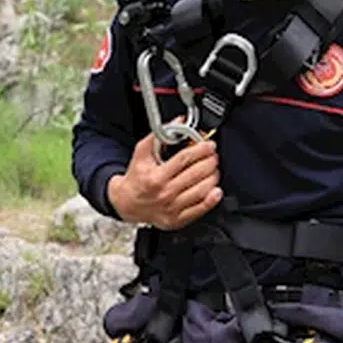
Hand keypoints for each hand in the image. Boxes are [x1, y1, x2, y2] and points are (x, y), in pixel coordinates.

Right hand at [107, 134, 221, 228]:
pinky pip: (200, 209)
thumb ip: (159, 136)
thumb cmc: (137, 178)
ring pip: (202, 190)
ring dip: (213, 176)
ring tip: (213, 169)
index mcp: (156, 176)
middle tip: (213, 155)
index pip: (185, 159)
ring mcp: (172, 208)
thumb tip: (177, 123)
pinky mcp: (177, 219)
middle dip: (210, 161)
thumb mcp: (142, 153)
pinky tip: (215, 190)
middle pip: (197, 173)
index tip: (208, 145)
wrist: (127, 203)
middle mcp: (165, 193)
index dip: (200, 149)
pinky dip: (212, 199)